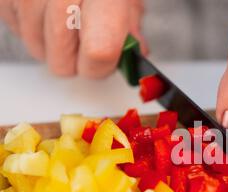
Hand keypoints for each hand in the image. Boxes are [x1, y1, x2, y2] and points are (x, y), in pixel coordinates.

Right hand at [0, 0, 147, 77]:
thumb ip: (129, 25)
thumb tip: (132, 56)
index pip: (99, 52)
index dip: (101, 67)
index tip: (103, 63)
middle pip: (61, 60)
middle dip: (75, 61)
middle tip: (83, 42)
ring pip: (36, 49)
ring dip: (51, 45)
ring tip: (63, 18)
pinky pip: (15, 28)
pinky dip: (30, 26)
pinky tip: (43, 8)